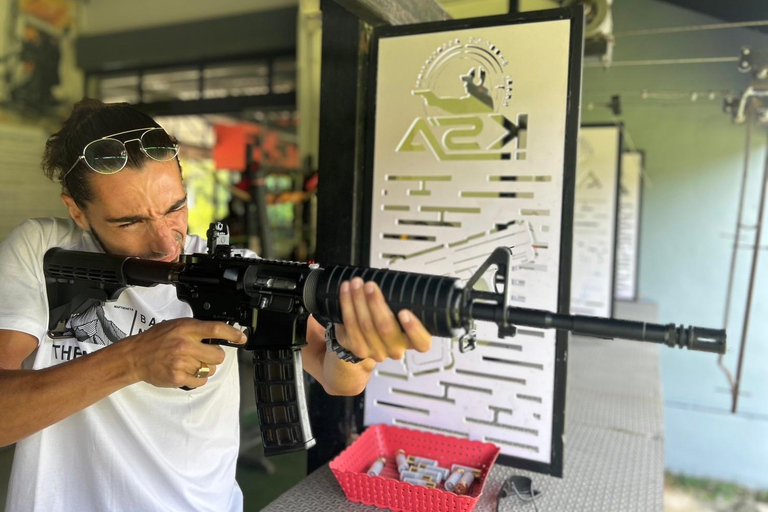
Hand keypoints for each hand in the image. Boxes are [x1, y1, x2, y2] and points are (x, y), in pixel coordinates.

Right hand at [125, 318, 246, 388]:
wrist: (135, 356)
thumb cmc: (156, 340)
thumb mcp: (177, 326)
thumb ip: (197, 329)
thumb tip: (220, 334)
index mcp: (186, 329)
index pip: (216, 329)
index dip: (233, 334)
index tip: (242, 338)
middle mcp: (185, 345)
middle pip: (218, 355)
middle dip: (214, 356)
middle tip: (204, 354)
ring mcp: (182, 363)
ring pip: (210, 369)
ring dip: (205, 367)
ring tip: (190, 362)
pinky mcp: (178, 378)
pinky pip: (201, 380)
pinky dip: (197, 377)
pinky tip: (187, 371)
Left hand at [334, 277, 431, 361]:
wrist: (365, 337)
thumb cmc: (387, 320)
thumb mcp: (399, 310)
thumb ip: (400, 301)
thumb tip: (394, 279)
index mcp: (412, 340)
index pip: (421, 342)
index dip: (414, 329)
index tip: (404, 311)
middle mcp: (396, 349)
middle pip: (386, 328)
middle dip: (375, 303)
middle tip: (370, 285)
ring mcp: (376, 351)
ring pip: (365, 325)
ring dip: (358, 300)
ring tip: (356, 283)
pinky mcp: (358, 348)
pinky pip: (351, 325)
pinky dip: (347, 304)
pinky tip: (346, 290)